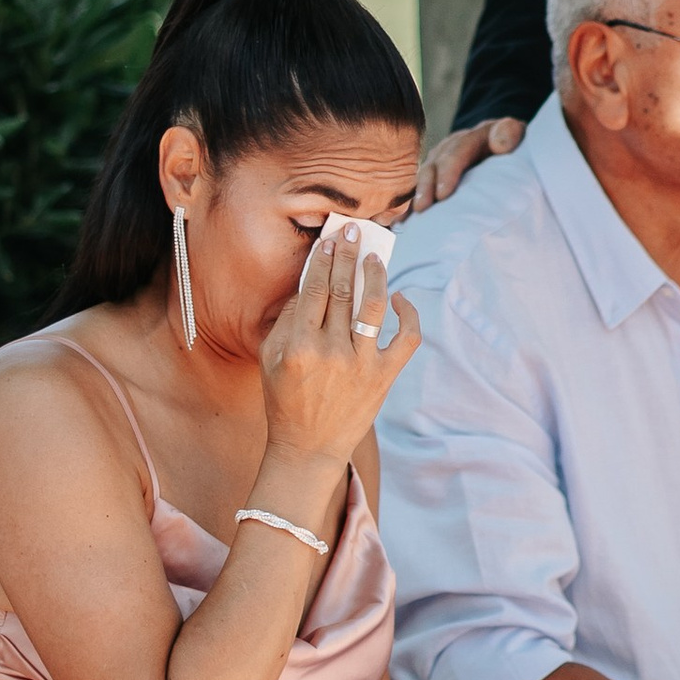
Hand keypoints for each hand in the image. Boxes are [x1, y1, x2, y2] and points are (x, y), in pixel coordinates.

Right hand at [257, 222, 421, 487]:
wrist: (308, 448)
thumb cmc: (286, 400)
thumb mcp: (270, 360)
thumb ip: (286, 321)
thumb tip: (310, 283)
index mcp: (297, 346)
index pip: (313, 289)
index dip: (322, 258)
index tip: (329, 239)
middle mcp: (329, 352)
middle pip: (341, 290)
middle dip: (347, 255)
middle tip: (353, 231)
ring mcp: (360, 365)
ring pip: (374, 306)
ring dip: (375, 275)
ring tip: (374, 257)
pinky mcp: (384, 377)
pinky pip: (407, 338)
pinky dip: (408, 314)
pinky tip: (399, 298)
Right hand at [411, 116, 524, 211]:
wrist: (512, 148)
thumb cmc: (519, 150)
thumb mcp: (519, 138)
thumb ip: (511, 134)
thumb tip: (501, 142)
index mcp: (479, 135)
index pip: (460, 149)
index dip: (449, 170)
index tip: (443, 193)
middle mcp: (458, 144)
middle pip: (437, 161)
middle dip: (428, 185)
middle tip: (424, 207)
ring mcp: (446, 158)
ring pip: (426, 173)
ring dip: (418, 194)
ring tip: (414, 215)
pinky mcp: (439, 174)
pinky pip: (422, 187)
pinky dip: (411, 203)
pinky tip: (402, 221)